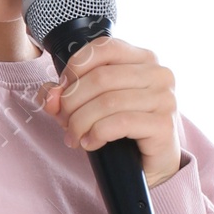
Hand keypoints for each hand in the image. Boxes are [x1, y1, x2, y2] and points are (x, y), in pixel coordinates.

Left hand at [40, 36, 183, 188]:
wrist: (151, 166)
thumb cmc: (123, 131)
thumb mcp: (91, 106)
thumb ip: (66, 95)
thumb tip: (49, 96)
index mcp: (143, 59)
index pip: (103, 47)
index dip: (75, 68)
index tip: (63, 91)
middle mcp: (158, 74)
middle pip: (101, 77)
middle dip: (73, 102)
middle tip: (65, 122)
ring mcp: (164, 98)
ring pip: (107, 102)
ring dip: (81, 122)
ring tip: (74, 137)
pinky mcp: (163, 124)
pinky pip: (120, 123)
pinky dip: (97, 134)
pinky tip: (90, 143)